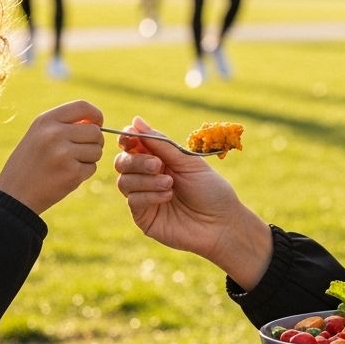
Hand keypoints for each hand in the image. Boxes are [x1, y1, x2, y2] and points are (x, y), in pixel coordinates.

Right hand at [0, 100, 103, 214]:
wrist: (14, 194)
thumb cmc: (28, 163)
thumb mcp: (38, 135)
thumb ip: (63, 125)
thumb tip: (96, 123)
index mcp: (46, 120)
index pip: (82, 106)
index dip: (96, 115)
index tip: (97, 124)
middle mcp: (55, 134)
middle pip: (95, 131)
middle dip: (94, 142)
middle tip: (80, 151)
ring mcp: (64, 154)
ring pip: (97, 150)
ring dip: (89, 158)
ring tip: (68, 164)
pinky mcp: (72, 173)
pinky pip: (92, 167)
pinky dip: (84, 173)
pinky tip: (65, 176)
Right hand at [112, 116, 271, 287]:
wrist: (222, 223)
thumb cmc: (210, 190)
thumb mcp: (187, 162)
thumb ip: (161, 143)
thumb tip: (135, 120)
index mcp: (158, 159)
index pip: (132, 145)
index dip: (127, 139)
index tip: (130, 137)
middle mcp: (147, 177)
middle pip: (122, 162)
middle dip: (137, 160)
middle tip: (158, 165)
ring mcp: (144, 198)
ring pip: (124, 181)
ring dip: (146, 180)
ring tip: (170, 183)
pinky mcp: (144, 218)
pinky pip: (133, 201)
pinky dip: (149, 195)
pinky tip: (168, 196)